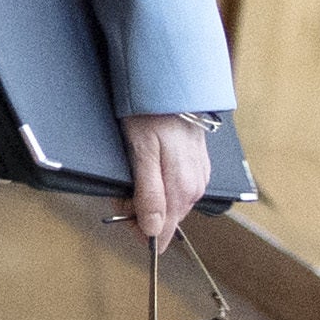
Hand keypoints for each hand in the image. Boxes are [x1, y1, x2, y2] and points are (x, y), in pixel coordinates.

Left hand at [121, 112, 212, 251]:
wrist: (172, 87)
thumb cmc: (152, 117)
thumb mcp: (142, 155)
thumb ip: (149, 195)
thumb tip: (152, 231)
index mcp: (182, 191)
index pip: (161, 231)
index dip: (137, 227)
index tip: (122, 211)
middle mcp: (195, 189)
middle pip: (163, 218)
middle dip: (138, 209)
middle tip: (121, 187)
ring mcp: (198, 178)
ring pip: (169, 204)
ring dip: (147, 196)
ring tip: (133, 171)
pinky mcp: (197, 167)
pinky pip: (176, 188)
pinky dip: (159, 184)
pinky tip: (148, 168)